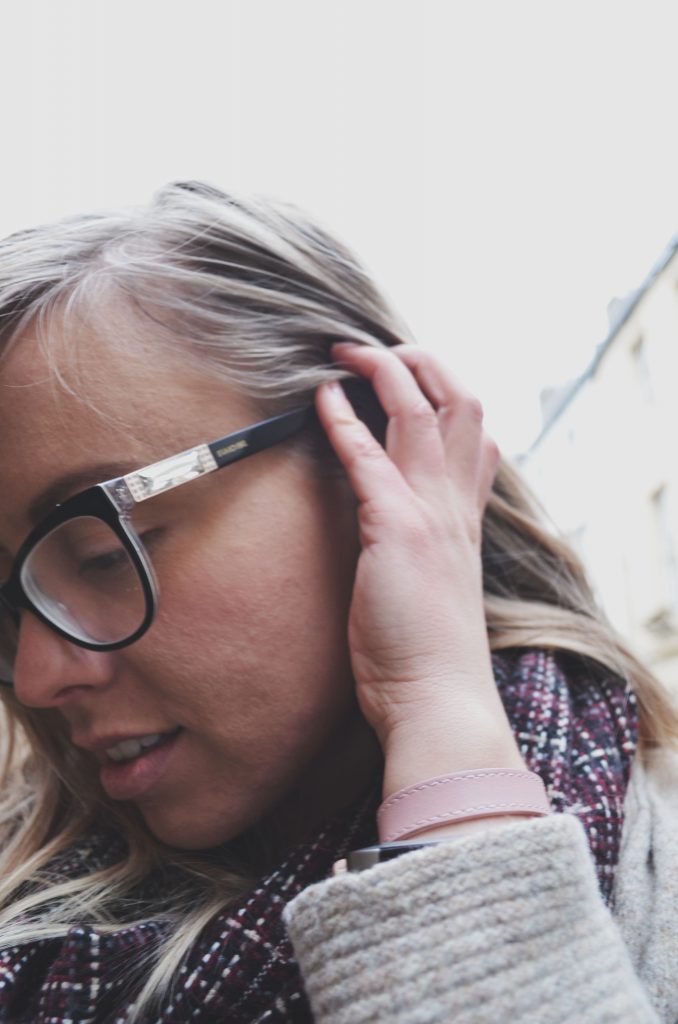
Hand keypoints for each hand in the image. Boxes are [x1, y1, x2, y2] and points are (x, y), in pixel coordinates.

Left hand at [316, 343, 525, 796]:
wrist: (438, 699)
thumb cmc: (426, 655)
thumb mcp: (436, 590)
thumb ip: (426, 551)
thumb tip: (397, 538)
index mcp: (466, 519)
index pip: (477, 436)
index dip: (451, 395)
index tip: (418, 378)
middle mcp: (455, 506)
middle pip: (461, 402)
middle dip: (426, 362)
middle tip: (385, 348)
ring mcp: (431, 512)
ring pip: (422, 411)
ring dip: (386, 370)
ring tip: (348, 351)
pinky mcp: (396, 528)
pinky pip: (368, 456)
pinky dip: (344, 420)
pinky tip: (322, 396)